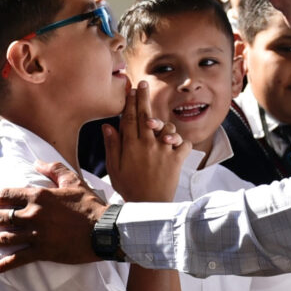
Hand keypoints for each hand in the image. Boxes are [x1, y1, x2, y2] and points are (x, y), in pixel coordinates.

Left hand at [0, 162, 108, 271]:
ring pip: (7, 238)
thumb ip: (54, 169)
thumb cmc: (89, 204)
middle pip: (3, 217)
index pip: (8, 195)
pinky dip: (5, 264)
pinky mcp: (43, 251)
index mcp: (39, 196)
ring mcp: (36, 234)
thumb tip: (37, 162)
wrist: (104, 230)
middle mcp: (33, 214)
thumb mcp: (73, 181)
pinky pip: (19, 259)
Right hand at [104, 81, 190, 201]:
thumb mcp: (114, 168)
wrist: (149, 206)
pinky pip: (183, 143)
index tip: (130, 89)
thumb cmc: (129, 188)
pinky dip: (181, 143)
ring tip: (159, 129)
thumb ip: (112, 145)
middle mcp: (147, 144)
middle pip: (145, 115)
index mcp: (130, 146)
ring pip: (167, 127)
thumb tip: (107, 126)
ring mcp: (163, 150)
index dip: (129, 102)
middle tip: (143, 84)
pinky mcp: (176, 159)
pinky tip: (175, 147)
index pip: (128, 118)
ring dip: (164, 125)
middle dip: (143, 98)